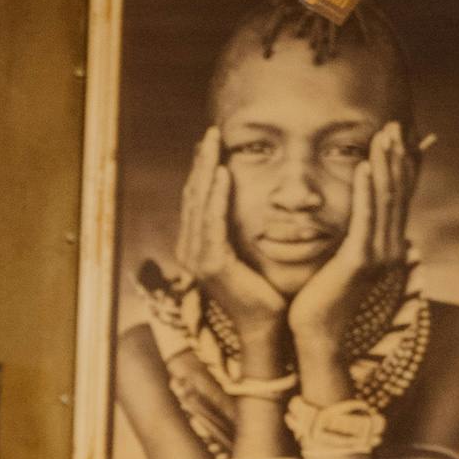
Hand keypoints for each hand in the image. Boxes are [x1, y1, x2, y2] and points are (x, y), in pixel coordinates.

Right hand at [174, 126, 287, 344]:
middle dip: (202, 161)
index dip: (203, 168)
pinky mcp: (212, 264)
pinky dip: (216, 196)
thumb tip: (250, 198)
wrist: (268, 325)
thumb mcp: (250, 250)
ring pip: (199, 203)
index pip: (198, 198)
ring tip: (214, 144)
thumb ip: (241, 226)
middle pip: (193, 195)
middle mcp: (191, 249)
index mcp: (198, 245)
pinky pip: (212, 222)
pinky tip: (223, 173)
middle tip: (211, 132)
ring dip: (206, 170)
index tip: (213, 142)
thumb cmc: (266, 289)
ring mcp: (197, 258)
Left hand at [286, 121, 415, 378]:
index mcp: (382, 245)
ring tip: (383, 137)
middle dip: (395, 157)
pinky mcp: (360, 261)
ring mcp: (377, 254)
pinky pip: (365, 219)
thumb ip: (343, 237)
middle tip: (392, 126)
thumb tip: (342, 217)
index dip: (398, 166)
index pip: (394, 197)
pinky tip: (365, 167)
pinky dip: (367, 191)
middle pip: (396, 193)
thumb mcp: (336, 261)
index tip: (394, 137)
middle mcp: (387, 247)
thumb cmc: (318, 299)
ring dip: (385, 165)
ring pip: (385, 200)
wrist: (314, 336)